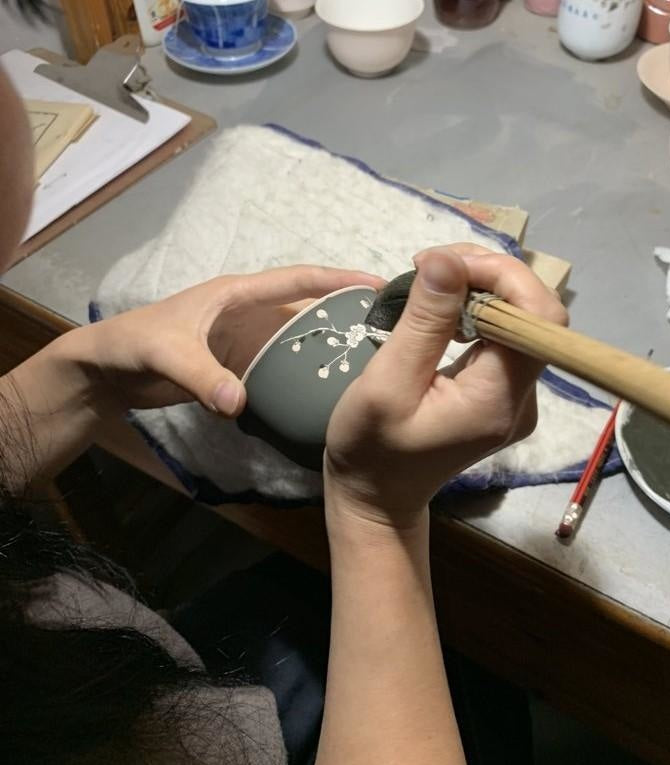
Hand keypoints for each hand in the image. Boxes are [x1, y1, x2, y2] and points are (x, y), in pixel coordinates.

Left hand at [68, 265, 384, 417]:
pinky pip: (280, 367)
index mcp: (238, 294)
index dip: (336, 279)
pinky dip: (302, 375)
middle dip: (343, 313)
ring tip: (366, 362)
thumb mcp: (167, 354)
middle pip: (306, 309)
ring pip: (296, 340)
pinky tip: (323, 391)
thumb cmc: (134, 345)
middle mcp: (249, 313)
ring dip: (326, 347)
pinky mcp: (239, 367)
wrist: (108, 371)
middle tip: (385, 330)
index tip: (376, 284)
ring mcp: (246, 341)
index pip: (296, 280)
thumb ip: (202, 376)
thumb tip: (240, 404)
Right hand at [324, 246, 567, 526]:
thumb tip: (448, 259)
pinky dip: (477, 310)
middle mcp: (522, 398)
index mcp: (499, 399)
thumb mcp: (385, 384)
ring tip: (431, 277)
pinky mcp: (502, 394)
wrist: (378, 496)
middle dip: (489, 275)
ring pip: (521, 320)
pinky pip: (504, 337)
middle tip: (430, 264)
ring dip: (481, 288)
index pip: (538, 318)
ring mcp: (517, 398)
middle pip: (533, 315)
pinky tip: (443, 305)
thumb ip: (423, 323)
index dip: (504, 276)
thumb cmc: (371, 448)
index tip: (446, 263)